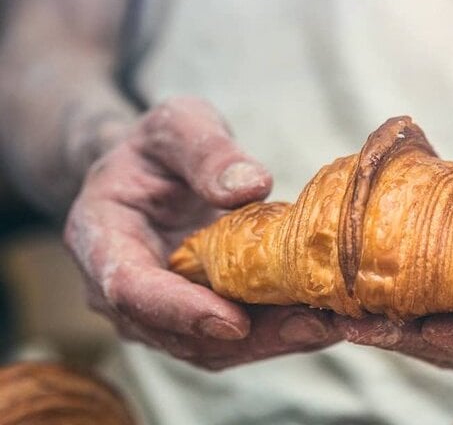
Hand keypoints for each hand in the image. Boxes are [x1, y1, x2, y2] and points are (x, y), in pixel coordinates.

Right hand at [64, 97, 339, 369]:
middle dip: (250, 337)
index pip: (131, 288)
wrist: (145, 173)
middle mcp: (121, 289)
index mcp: (101, 238)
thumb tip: (251, 186)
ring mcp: (158, 310)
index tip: (234, 321)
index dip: (181, 310)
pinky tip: (324, 318)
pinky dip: (278, 333)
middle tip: (313, 326)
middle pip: (180, 333)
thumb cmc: (156, 147)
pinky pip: (234, 336)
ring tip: (331, 325)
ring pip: (212, 347)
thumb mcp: (177, 125)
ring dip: (273, 341)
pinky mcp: (194, 314)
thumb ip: (205, 151)